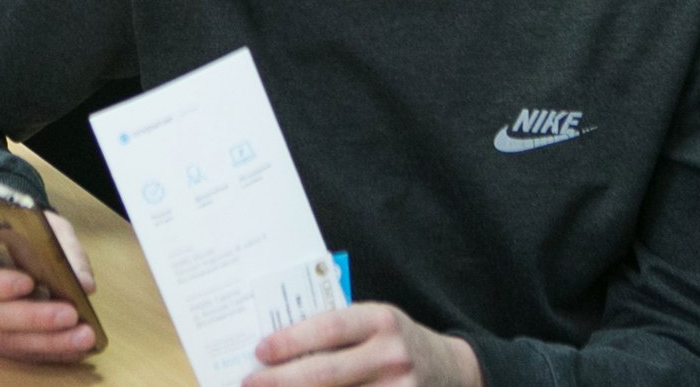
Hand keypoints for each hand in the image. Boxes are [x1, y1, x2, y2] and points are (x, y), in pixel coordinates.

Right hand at [0, 213, 98, 361]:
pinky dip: (49, 352)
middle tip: (71, 315)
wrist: (9, 248)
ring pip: (7, 340)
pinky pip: (17, 352)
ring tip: (83, 337)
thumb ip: (63, 248)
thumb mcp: (42, 225)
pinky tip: (75, 348)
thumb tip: (84, 285)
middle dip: (34, 318)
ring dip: (48, 341)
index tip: (29, 283)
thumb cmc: (22, 233)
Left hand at [247, 303, 480, 386]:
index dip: (291, 341)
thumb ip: (337, 331)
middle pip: (327, 373)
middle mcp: (393, 355)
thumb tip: (276, 348)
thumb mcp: (374, 323)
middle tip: (250, 383)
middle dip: (281, 381)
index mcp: (382, 320)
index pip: (329, 328)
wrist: (450, 369)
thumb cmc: (394, 341)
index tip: (260, 351)